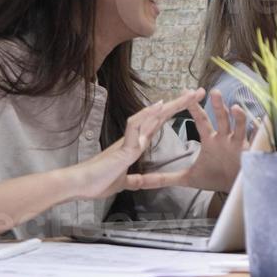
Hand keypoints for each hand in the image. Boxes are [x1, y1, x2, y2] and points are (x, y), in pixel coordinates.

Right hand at [68, 90, 204, 199]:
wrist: (79, 186)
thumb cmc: (97, 182)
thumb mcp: (123, 181)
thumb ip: (133, 179)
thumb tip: (138, 180)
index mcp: (135, 145)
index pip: (158, 124)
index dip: (173, 113)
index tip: (189, 104)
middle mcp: (133, 138)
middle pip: (159, 116)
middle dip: (179, 103)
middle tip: (198, 91)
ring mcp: (128, 141)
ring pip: (150, 116)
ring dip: (170, 105)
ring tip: (188, 95)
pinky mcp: (123, 148)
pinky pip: (135, 127)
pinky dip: (146, 116)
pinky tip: (159, 108)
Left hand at [126, 90, 250, 192]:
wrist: (234, 189)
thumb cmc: (214, 177)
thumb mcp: (186, 178)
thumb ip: (163, 178)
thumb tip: (139, 182)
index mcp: (210, 140)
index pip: (200, 120)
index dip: (194, 107)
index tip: (185, 93)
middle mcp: (225, 138)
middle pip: (220, 118)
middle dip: (217, 105)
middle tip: (212, 91)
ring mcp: (238, 144)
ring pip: (238, 126)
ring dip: (237, 117)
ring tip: (235, 107)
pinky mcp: (249, 153)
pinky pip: (254, 140)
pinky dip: (257, 132)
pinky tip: (258, 124)